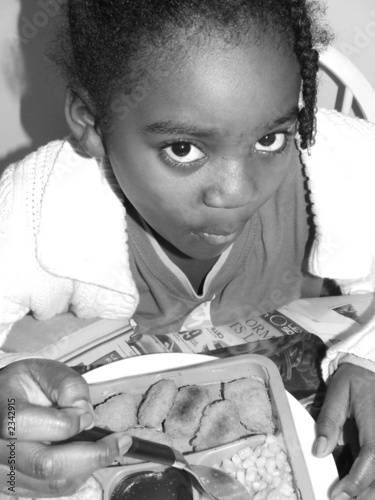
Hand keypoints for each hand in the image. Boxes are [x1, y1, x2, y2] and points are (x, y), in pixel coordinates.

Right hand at [0, 358, 130, 496]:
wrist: (3, 403)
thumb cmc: (24, 385)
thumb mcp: (45, 370)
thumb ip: (68, 385)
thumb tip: (85, 415)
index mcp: (2, 410)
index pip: (26, 423)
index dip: (64, 423)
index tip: (86, 416)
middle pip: (44, 464)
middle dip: (91, 455)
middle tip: (120, 442)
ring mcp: (4, 471)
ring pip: (51, 483)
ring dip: (88, 467)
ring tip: (109, 448)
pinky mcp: (15, 486)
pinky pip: (51, 491)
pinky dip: (76, 476)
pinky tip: (88, 458)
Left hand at [314, 362, 374, 499]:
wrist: (370, 369)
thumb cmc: (353, 380)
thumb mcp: (337, 393)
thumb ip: (329, 421)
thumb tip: (319, 451)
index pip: (372, 458)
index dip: (356, 481)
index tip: (336, 493)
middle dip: (364, 494)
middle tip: (339, 499)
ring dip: (369, 490)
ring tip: (346, 497)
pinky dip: (370, 480)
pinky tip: (356, 488)